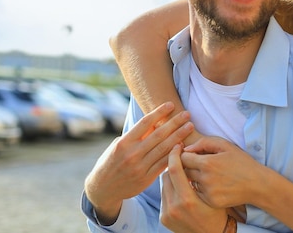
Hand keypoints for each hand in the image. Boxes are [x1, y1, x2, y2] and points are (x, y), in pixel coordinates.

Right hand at [84, 102, 193, 224]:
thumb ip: (135, 136)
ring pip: (164, 148)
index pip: (144, 123)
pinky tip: (184, 145)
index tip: (170, 104)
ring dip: (179, 136)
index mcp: (124, 143)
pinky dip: (175, 154)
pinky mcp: (146, 179)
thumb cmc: (112, 162)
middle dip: (175, 122)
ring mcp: (140, 167)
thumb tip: (155, 122)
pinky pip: (164, 164)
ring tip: (190, 126)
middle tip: (187, 113)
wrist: (103, 189)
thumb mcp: (118, 146)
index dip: (159, 112)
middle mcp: (132, 154)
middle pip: (158, 134)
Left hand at [161, 145, 227, 232]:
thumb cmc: (221, 207)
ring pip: (163, 184)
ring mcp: (168, 214)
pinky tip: (181, 188)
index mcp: (188, 199)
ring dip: (171, 176)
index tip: (178, 146)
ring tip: (182, 173)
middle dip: (172, 164)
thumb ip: (202, 171)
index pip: (174, 169)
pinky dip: (170, 188)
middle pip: (166, 175)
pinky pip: (163, 196)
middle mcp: (175, 207)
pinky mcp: (164, 219)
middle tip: (180, 156)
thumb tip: (187, 151)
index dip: (175, 154)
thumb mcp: (216, 187)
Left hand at [181, 136, 266, 208]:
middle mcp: (205, 179)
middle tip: (200, 165)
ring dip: (194, 179)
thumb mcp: (226, 145)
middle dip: (188, 167)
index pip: (183, 158)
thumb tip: (186, 149)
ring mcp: (207, 192)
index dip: (186, 155)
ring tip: (209, 175)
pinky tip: (213, 185)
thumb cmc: (241, 162)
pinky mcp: (211, 202)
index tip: (192, 155)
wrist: (257, 184)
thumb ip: (204, 142)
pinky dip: (201, 189)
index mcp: (207, 163)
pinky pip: (197, 194)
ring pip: (189, 183)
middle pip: (184, 172)